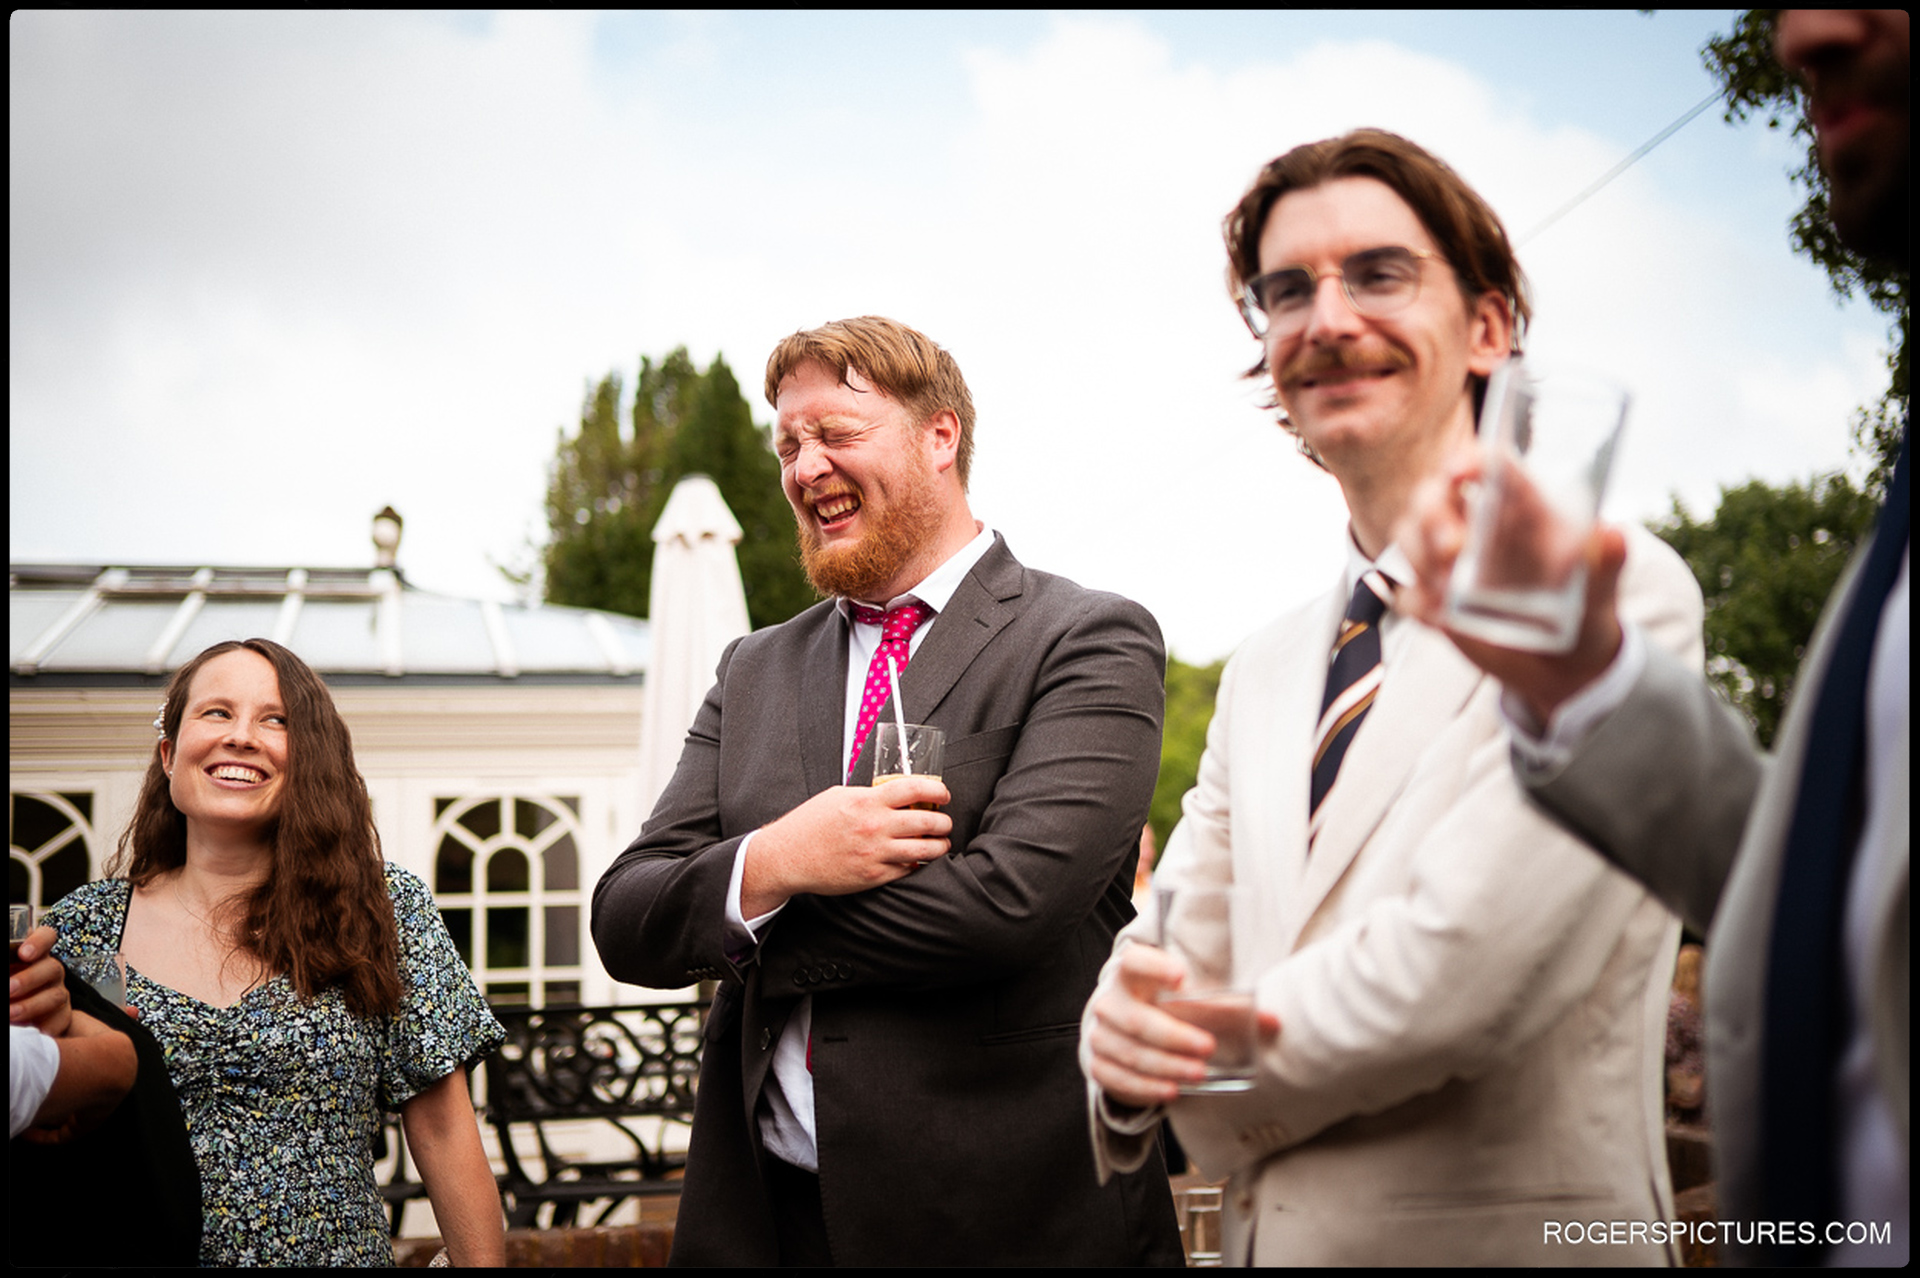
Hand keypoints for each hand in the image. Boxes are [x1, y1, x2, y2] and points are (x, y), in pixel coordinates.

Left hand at [10, 925, 71, 1035]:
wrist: (17, 1016)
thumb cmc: (10, 990)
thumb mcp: (6, 974)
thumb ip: (5, 968)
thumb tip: (5, 977)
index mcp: (33, 956)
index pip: (46, 937)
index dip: (39, 942)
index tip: (24, 953)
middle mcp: (49, 972)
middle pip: (52, 967)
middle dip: (29, 979)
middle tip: (9, 989)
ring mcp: (57, 994)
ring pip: (56, 996)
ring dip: (31, 1006)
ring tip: (9, 1013)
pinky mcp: (61, 1017)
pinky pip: (59, 1020)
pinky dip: (43, 1026)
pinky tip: (25, 1029)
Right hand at [743, 777, 953, 915]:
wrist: (787, 856)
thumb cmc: (809, 825)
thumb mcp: (838, 797)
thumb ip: (868, 795)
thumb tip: (892, 794)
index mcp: (867, 801)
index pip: (915, 789)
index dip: (937, 790)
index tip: (943, 794)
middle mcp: (875, 827)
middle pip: (927, 821)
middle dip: (944, 822)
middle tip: (945, 822)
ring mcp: (876, 853)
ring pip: (924, 850)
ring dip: (939, 846)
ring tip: (941, 843)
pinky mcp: (873, 875)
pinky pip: (907, 869)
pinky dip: (917, 864)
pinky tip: (917, 860)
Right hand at [1085, 944, 1277, 1107]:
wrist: (1123, 1030)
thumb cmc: (1164, 1008)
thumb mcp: (1190, 1002)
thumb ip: (1227, 1010)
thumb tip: (1274, 1022)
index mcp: (1131, 974)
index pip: (1134, 961)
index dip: (1155, 967)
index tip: (1183, 978)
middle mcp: (1109, 1001)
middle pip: (1136, 1019)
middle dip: (1173, 1036)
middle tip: (1207, 1047)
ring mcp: (1099, 1034)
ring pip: (1129, 1052)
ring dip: (1165, 1066)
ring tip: (1198, 1074)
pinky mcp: (1097, 1064)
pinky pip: (1117, 1078)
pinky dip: (1145, 1087)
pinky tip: (1171, 1091)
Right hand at [1396, 452, 1628, 725]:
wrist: (1564, 666)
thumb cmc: (1585, 613)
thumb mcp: (1602, 591)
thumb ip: (1608, 562)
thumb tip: (1612, 534)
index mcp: (1520, 510)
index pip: (1488, 464)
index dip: (1469, 459)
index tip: (1462, 473)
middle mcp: (1478, 527)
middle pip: (1432, 494)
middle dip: (1431, 515)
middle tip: (1453, 552)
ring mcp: (1451, 562)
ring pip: (1408, 533)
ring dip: (1417, 556)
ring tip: (1447, 590)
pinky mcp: (1435, 598)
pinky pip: (1407, 591)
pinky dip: (1416, 601)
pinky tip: (1442, 619)